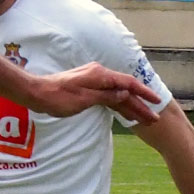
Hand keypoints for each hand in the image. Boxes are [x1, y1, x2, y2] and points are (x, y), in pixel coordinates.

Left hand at [24, 61, 162, 122]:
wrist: (36, 93)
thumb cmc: (57, 98)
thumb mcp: (83, 100)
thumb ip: (106, 96)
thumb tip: (126, 93)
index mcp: (100, 75)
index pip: (128, 83)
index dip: (144, 93)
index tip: (157, 102)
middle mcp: (99, 74)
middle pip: (125, 90)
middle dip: (140, 104)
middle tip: (153, 119)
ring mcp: (93, 80)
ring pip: (117, 93)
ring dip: (130, 106)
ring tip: (144, 119)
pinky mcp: (87, 86)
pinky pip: (108, 95)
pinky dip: (118, 104)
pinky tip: (125, 111)